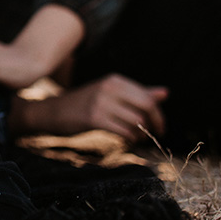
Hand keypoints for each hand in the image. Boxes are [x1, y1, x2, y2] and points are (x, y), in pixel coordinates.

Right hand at [11, 73, 167, 141]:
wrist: (54, 111)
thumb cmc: (85, 103)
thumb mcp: (111, 94)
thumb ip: (138, 93)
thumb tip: (166, 92)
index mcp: (114, 80)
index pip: (147, 97)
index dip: (158, 114)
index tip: (160, 126)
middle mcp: (108, 88)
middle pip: (146, 107)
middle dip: (155, 123)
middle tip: (156, 134)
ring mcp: (101, 102)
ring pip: (136, 121)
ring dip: (141, 134)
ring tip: (136, 137)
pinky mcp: (94, 118)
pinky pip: (123, 131)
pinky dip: (130, 138)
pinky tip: (126, 139)